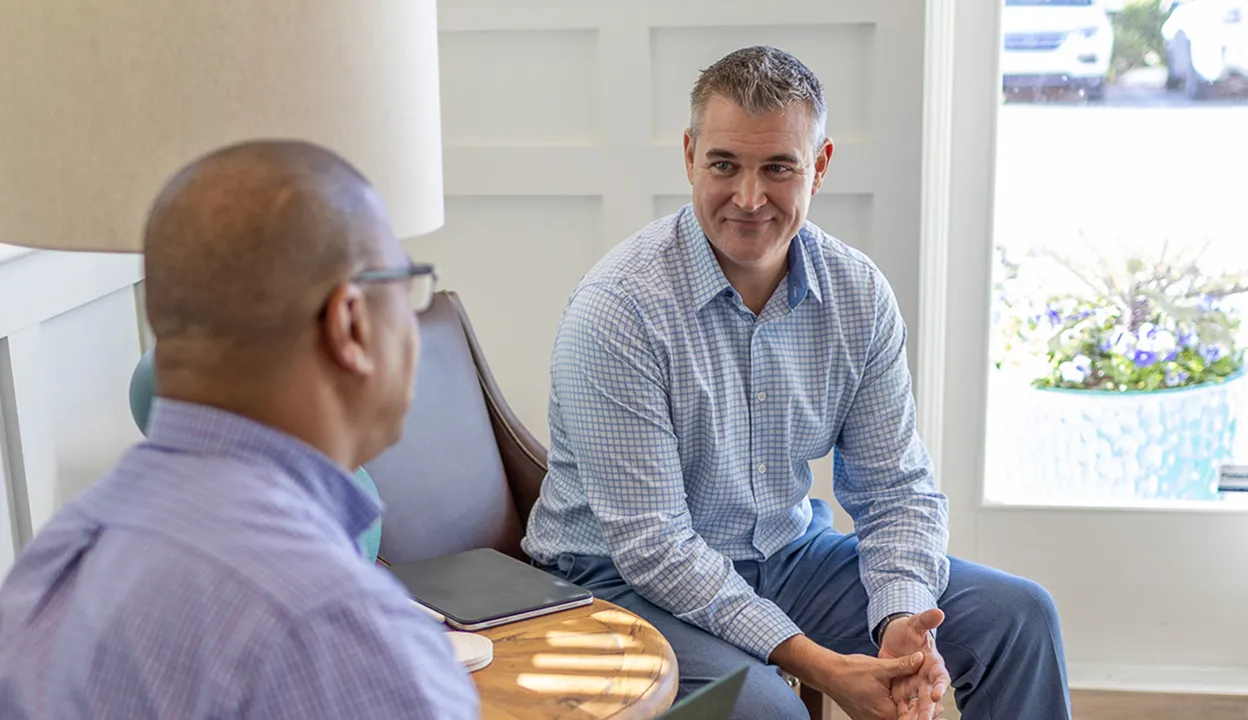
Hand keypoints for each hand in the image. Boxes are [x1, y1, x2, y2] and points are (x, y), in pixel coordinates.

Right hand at [770, 635, 925, 719]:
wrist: (828, 674)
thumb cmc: (851, 671)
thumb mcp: (880, 666)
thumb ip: (903, 665)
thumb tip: (921, 658)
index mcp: (886, 712)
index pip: (912, 718)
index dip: (927, 713)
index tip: (939, 708)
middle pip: (905, 718)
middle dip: (919, 713)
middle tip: (937, 708)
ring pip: (896, 718)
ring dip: (907, 712)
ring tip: (925, 706)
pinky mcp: (867, 717)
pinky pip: (885, 716)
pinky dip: (895, 711)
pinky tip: (904, 703)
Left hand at [878, 609, 949, 719]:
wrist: (895, 639)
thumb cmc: (909, 631)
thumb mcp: (915, 624)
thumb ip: (926, 620)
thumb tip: (939, 612)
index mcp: (934, 664)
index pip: (941, 677)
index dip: (941, 686)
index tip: (937, 694)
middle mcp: (927, 679)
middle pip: (930, 696)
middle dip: (928, 709)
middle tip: (925, 719)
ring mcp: (914, 687)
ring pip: (917, 705)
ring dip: (916, 716)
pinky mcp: (902, 692)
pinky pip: (903, 707)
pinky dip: (902, 716)